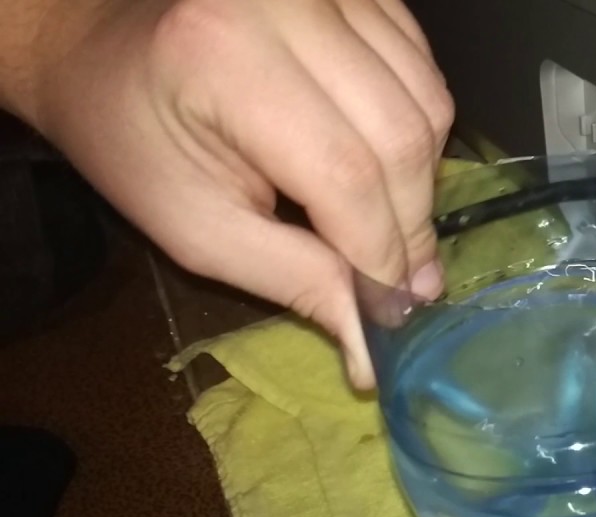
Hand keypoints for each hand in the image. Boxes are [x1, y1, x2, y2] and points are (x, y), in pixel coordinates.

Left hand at [26, 0, 453, 387]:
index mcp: (227, 60)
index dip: (381, 252)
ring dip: (421, 183)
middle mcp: (288, 5)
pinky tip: (387, 166)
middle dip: (411, 226)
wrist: (101, 45)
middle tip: (405, 284)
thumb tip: (372, 338)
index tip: (394, 312)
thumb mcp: (196, 229)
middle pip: (401, 138)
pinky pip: (425, 71)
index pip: (345, 173)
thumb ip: (291, 279)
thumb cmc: (135, 140)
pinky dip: (420, 133)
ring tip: (389, 226)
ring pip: (428, 106)